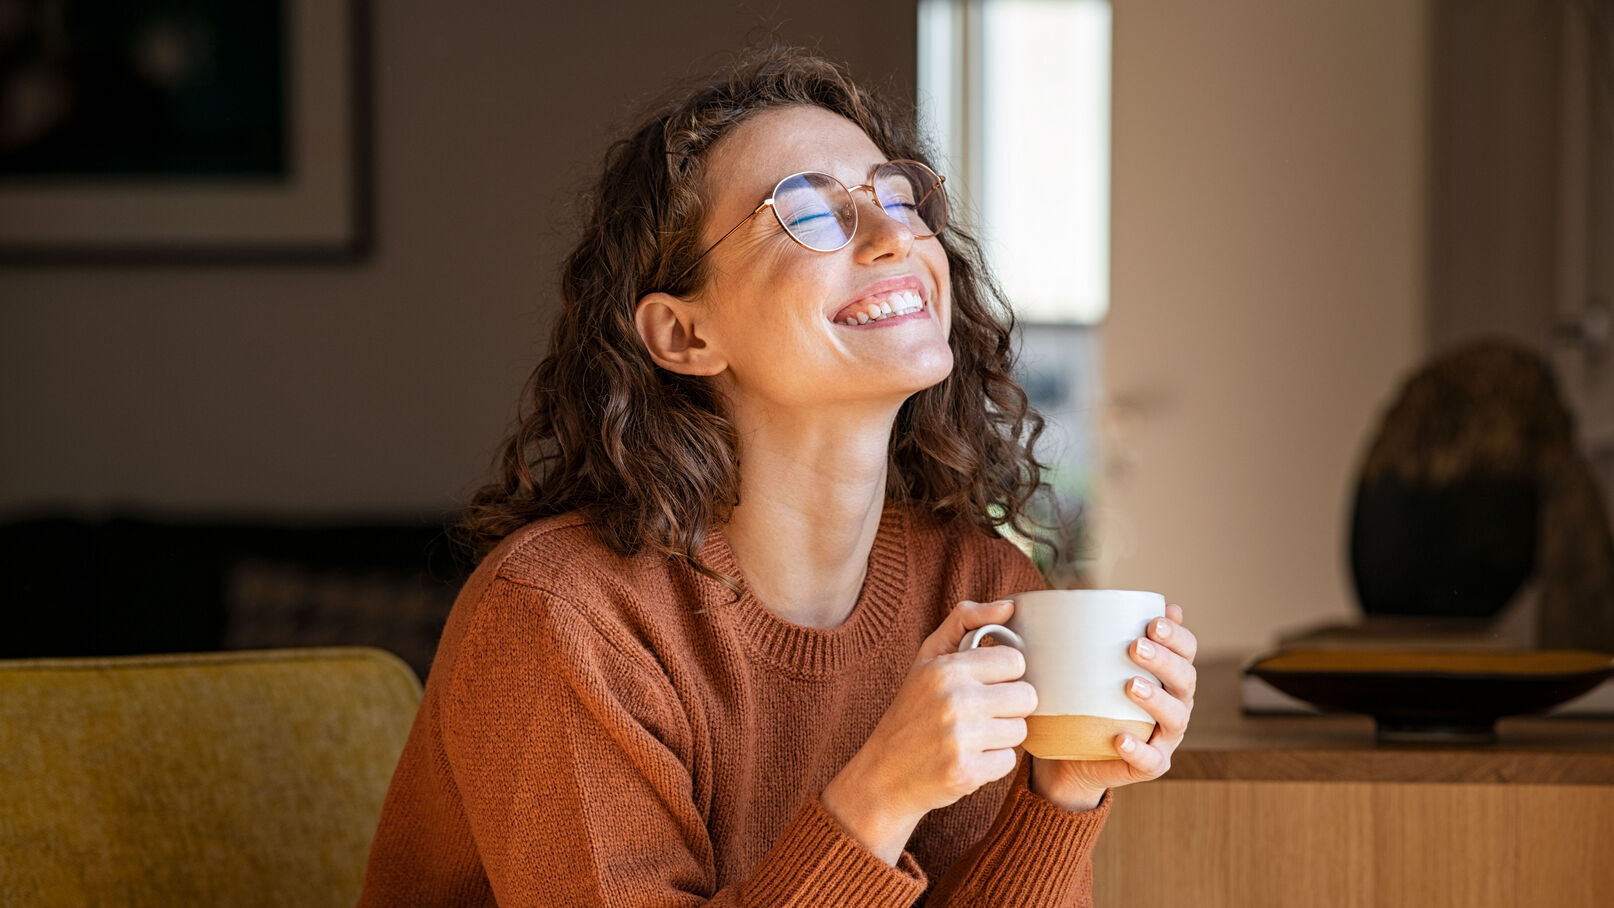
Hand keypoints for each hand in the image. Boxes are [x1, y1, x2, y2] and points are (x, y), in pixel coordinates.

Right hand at [822, 599, 1036, 863]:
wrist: (883, 775)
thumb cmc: (911, 711)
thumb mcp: (927, 659)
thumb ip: (965, 621)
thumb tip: (1009, 605)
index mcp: (946, 669)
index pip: (1015, 661)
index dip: (1005, 674)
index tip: (986, 684)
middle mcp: (954, 701)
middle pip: (1026, 697)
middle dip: (1009, 707)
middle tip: (982, 714)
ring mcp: (960, 739)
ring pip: (1020, 730)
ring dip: (1001, 736)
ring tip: (972, 737)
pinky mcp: (966, 772)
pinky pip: (1008, 762)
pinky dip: (992, 763)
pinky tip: (967, 759)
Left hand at [1029, 604, 1197, 810]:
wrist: (1073, 755)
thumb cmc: (1087, 700)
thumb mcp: (1091, 666)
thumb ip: (1099, 636)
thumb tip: (1090, 597)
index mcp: (1168, 676)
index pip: (1186, 651)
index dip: (1177, 636)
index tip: (1153, 622)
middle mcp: (1175, 704)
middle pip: (1185, 680)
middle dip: (1164, 660)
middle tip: (1135, 647)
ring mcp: (1165, 737)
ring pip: (1175, 718)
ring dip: (1156, 700)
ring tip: (1131, 685)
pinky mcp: (1150, 765)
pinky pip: (1151, 760)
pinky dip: (1139, 749)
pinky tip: (1121, 738)